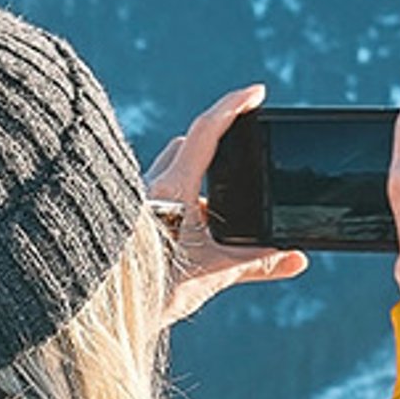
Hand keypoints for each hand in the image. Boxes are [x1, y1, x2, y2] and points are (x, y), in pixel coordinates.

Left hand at [145, 84, 309, 326]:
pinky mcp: (129, 215)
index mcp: (172, 187)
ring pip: (171, 169)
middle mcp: (151, 185)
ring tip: (216, 205)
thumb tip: (296, 258)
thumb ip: (257, 263)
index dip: (233, 106)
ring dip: (195, 177)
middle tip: (242, 152)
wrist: (102, 306)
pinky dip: (180, 201)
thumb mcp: (212, 274)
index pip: (206, 131)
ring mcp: (137, 198)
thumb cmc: (153, 287)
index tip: (257, 92)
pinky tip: (189, 227)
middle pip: (186, 145)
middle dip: (215, 145)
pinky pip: (159, 193)